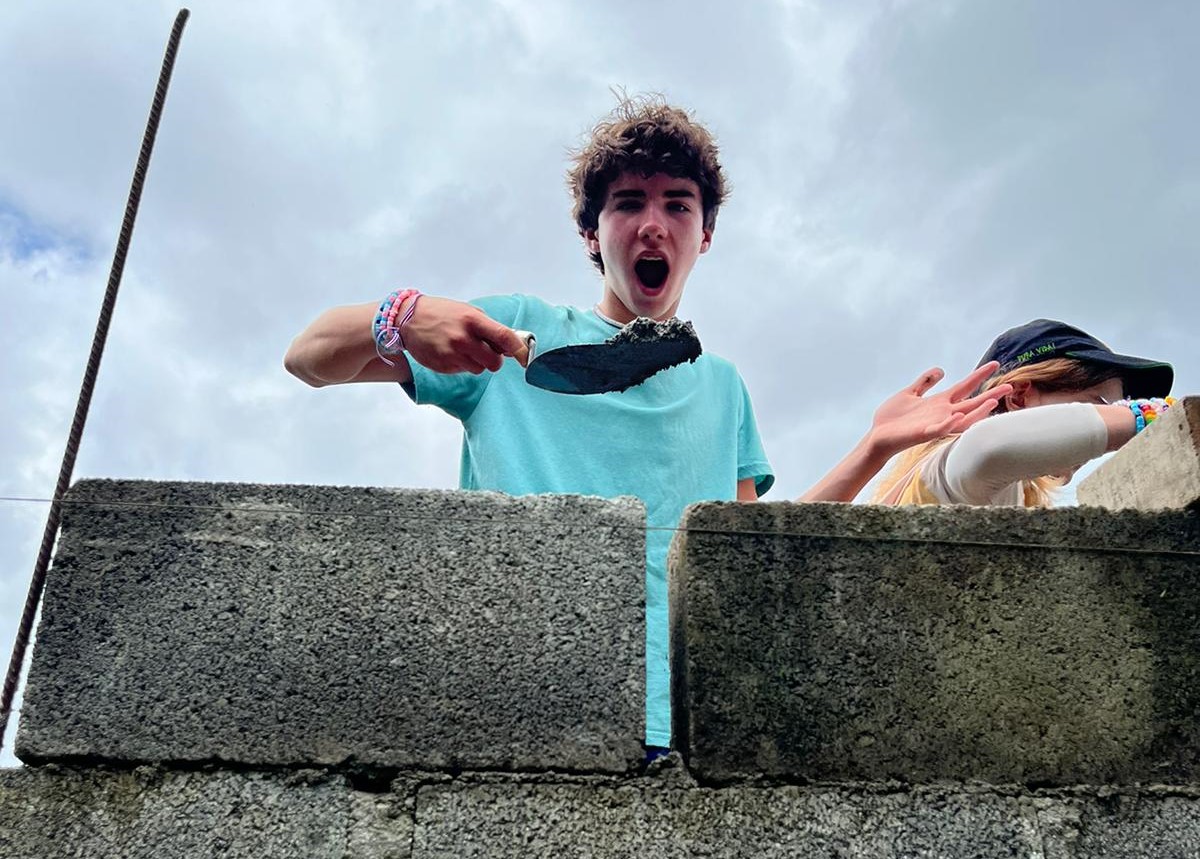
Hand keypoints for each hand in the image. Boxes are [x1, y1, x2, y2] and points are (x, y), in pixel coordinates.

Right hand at [401, 296, 528, 373]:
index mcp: (472, 320)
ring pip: (480, 369)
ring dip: (477, 362)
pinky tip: (451, 352)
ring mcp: (452, 354)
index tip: (524, 355)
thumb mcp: (468, 311)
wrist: (408, 319)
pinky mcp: (443, 366)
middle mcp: (463, 338)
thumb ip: (489, 327)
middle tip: (487, 351)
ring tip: (463, 348)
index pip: (504, 337)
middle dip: (495, 359)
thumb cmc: (441, 312)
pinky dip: (462, 364)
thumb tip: (511, 343)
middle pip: (495, 362)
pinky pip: (464, 371)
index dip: (519, 349)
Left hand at [868, 361, 1013, 456]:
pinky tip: (958, 416)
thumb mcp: (910, 393)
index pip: (965, 387)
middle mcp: (942, 413)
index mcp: (939, 403)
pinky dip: (949, 424)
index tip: (995, 364)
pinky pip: (940, 430)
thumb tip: (941, 370)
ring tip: (993, 401)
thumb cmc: (893, 418)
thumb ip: (925, 382)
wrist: (877, 436)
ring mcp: (935, 424)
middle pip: (971, 403)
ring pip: (962, 419)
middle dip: (990, 395)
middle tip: (1010, 386)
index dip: (979, 375)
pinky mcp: (923, 433)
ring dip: (977, 411)